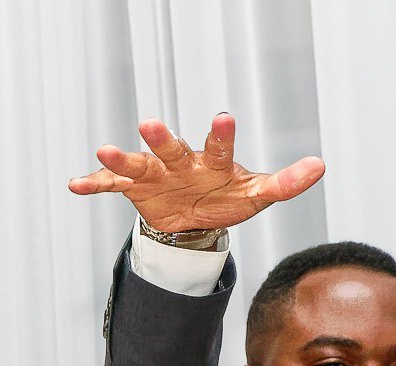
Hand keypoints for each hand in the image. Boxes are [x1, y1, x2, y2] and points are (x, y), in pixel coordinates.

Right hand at [68, 113, 324, 234]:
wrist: (193, 219)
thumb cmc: (227, 199)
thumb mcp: (257, 196)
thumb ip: (285, 183)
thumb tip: (320, 165)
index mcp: (212, 161)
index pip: (219, 146)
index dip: (221, 134)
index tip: (224, 117)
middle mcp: (181, 161)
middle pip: (172, 148)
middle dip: (161, 137)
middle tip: (150, 123)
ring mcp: (156, 174)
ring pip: (138, 163)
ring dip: (122, 157)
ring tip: (105, 149)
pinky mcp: (134, 189)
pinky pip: (111, 185)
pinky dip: (94, 184)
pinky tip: (75, 184)